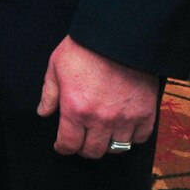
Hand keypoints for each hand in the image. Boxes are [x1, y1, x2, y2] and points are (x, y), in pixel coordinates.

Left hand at [37, 36, 160, 158]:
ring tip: (103, 135)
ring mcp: (126, 118)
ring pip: (117, 148)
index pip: (69, 144)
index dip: (63, 148)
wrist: (119, 37)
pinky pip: (140, 138)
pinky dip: (132, 136)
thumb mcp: (56, 67)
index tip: (62, 146)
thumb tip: (44, 113)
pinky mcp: (146, 113)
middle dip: (84, 148)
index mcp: (76, 110)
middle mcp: (101, 120)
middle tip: (82, 140)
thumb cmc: (84, 49)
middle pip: (93, 151)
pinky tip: (124, 128)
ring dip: (108, 144)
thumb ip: (49, 94)